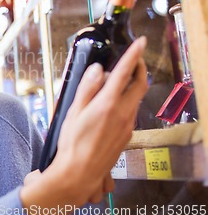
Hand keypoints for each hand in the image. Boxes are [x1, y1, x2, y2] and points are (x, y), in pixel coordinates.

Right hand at [52, 36, 148, 204]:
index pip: (125, 73)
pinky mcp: (126, 134)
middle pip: (140, 85)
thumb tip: (98, 69)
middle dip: (140, 68)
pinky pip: (129, 112)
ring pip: (135, 99)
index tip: (140, 42)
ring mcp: (127, 125)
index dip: (134, 55)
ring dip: (131, 86)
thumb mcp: (74, 111)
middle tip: (135, 59)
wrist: (80, 171)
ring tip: (114, 83)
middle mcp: (122, 113)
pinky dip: (125, 102)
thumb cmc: (73, 142)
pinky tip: (109, 107)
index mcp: (108, 103)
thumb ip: (87, 88)